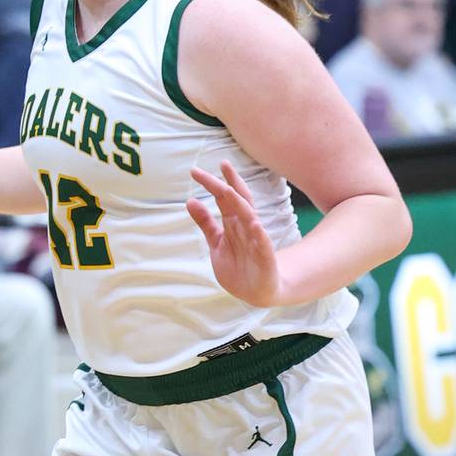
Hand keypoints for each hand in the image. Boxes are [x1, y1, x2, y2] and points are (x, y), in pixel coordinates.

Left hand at [187, 160, 282, 306]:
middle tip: (221, 163)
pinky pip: (263, 244)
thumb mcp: (217, 241)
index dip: (214, 183)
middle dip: (229, 184)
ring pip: (249, 217)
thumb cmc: (238, 264)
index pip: (226, 197)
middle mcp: (246, 227)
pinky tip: (254, 224)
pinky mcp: (265, 257)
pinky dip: (259, 234)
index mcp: (234, 222)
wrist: (256, 292)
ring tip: (229, 190)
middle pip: (238, 201)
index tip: (196, 170)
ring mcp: (256, 240)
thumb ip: (205, 222)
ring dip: (240, 203)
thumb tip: (190, 200)